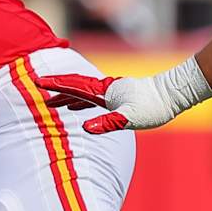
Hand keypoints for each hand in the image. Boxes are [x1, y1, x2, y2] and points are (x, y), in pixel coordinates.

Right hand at [36, 57, 211, 133]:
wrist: (173, 94)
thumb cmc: (153, 106)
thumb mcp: (130, 118)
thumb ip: (108, 122)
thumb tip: (86, 128)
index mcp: (105, 93)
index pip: (75, 87)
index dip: (56, 85)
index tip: (38, 82)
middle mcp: (107, 89)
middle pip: (77, 86)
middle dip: (58, 88)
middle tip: (40, 89)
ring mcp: (114, 92)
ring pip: (85, 92)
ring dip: (68, 96)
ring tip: (54, 103)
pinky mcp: (121, 96)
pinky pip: (95, 97)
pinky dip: (82, 100)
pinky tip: (79, 107)